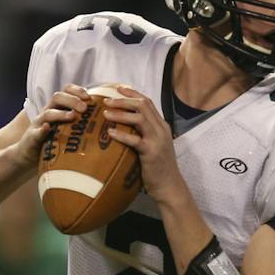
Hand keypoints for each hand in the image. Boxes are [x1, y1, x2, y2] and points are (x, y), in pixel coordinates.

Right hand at [12, 84, 91, 169]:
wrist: (28, 156)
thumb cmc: (52, 142)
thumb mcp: (66, 129)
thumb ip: (80, 122)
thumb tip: (105, 120)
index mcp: (57, 108)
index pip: (65, 91)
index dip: (77, 90)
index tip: (90, 96)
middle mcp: (47, 112)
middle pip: (57, 97)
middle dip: (72, 100)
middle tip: (84, 108)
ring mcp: (38, 124)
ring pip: (48, 113)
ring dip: (60, 113)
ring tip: (72, 116)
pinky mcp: (32, 138)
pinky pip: (37, 132)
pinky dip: (42, 130)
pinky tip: (48, 128)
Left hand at [103, 85, 183, 204]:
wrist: (169, 186)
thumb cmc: (158, 168)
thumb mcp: (154, 146)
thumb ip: (143, 134)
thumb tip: (123, 126)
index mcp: (161, 125)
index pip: (147, 102)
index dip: (131, 93)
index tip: (117, 88)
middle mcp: (161, 129)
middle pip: (142, 106)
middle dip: (123, 100)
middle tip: (106, 100)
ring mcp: (157, 140)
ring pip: (139, 118)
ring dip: (121, 113)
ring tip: (105, 113)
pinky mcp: (151, 152)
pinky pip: (135, 140)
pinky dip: (121, 135)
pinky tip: (110, 133)